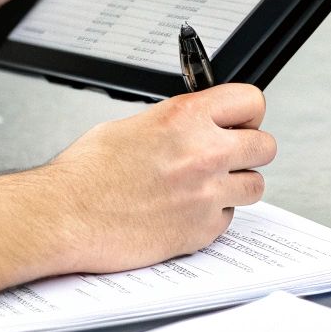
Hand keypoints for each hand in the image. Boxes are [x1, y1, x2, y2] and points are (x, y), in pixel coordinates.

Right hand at [36, 84, 275, 274]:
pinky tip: (184, 211)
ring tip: (206, 187)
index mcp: (185, 118)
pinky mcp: (200, 230)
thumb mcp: (132, 124)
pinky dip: (211, 217)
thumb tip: (193, 123)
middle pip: (265, 146)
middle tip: (230, 156)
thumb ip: (175, 122)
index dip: (247, 112)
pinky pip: (228, 220)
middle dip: (249, 150)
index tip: (241, 120)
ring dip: (236, 185)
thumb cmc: (86, 174)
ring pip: (255, 186)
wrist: (65, 216)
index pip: (251, 101)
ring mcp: (206, 195)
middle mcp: (203, 154)